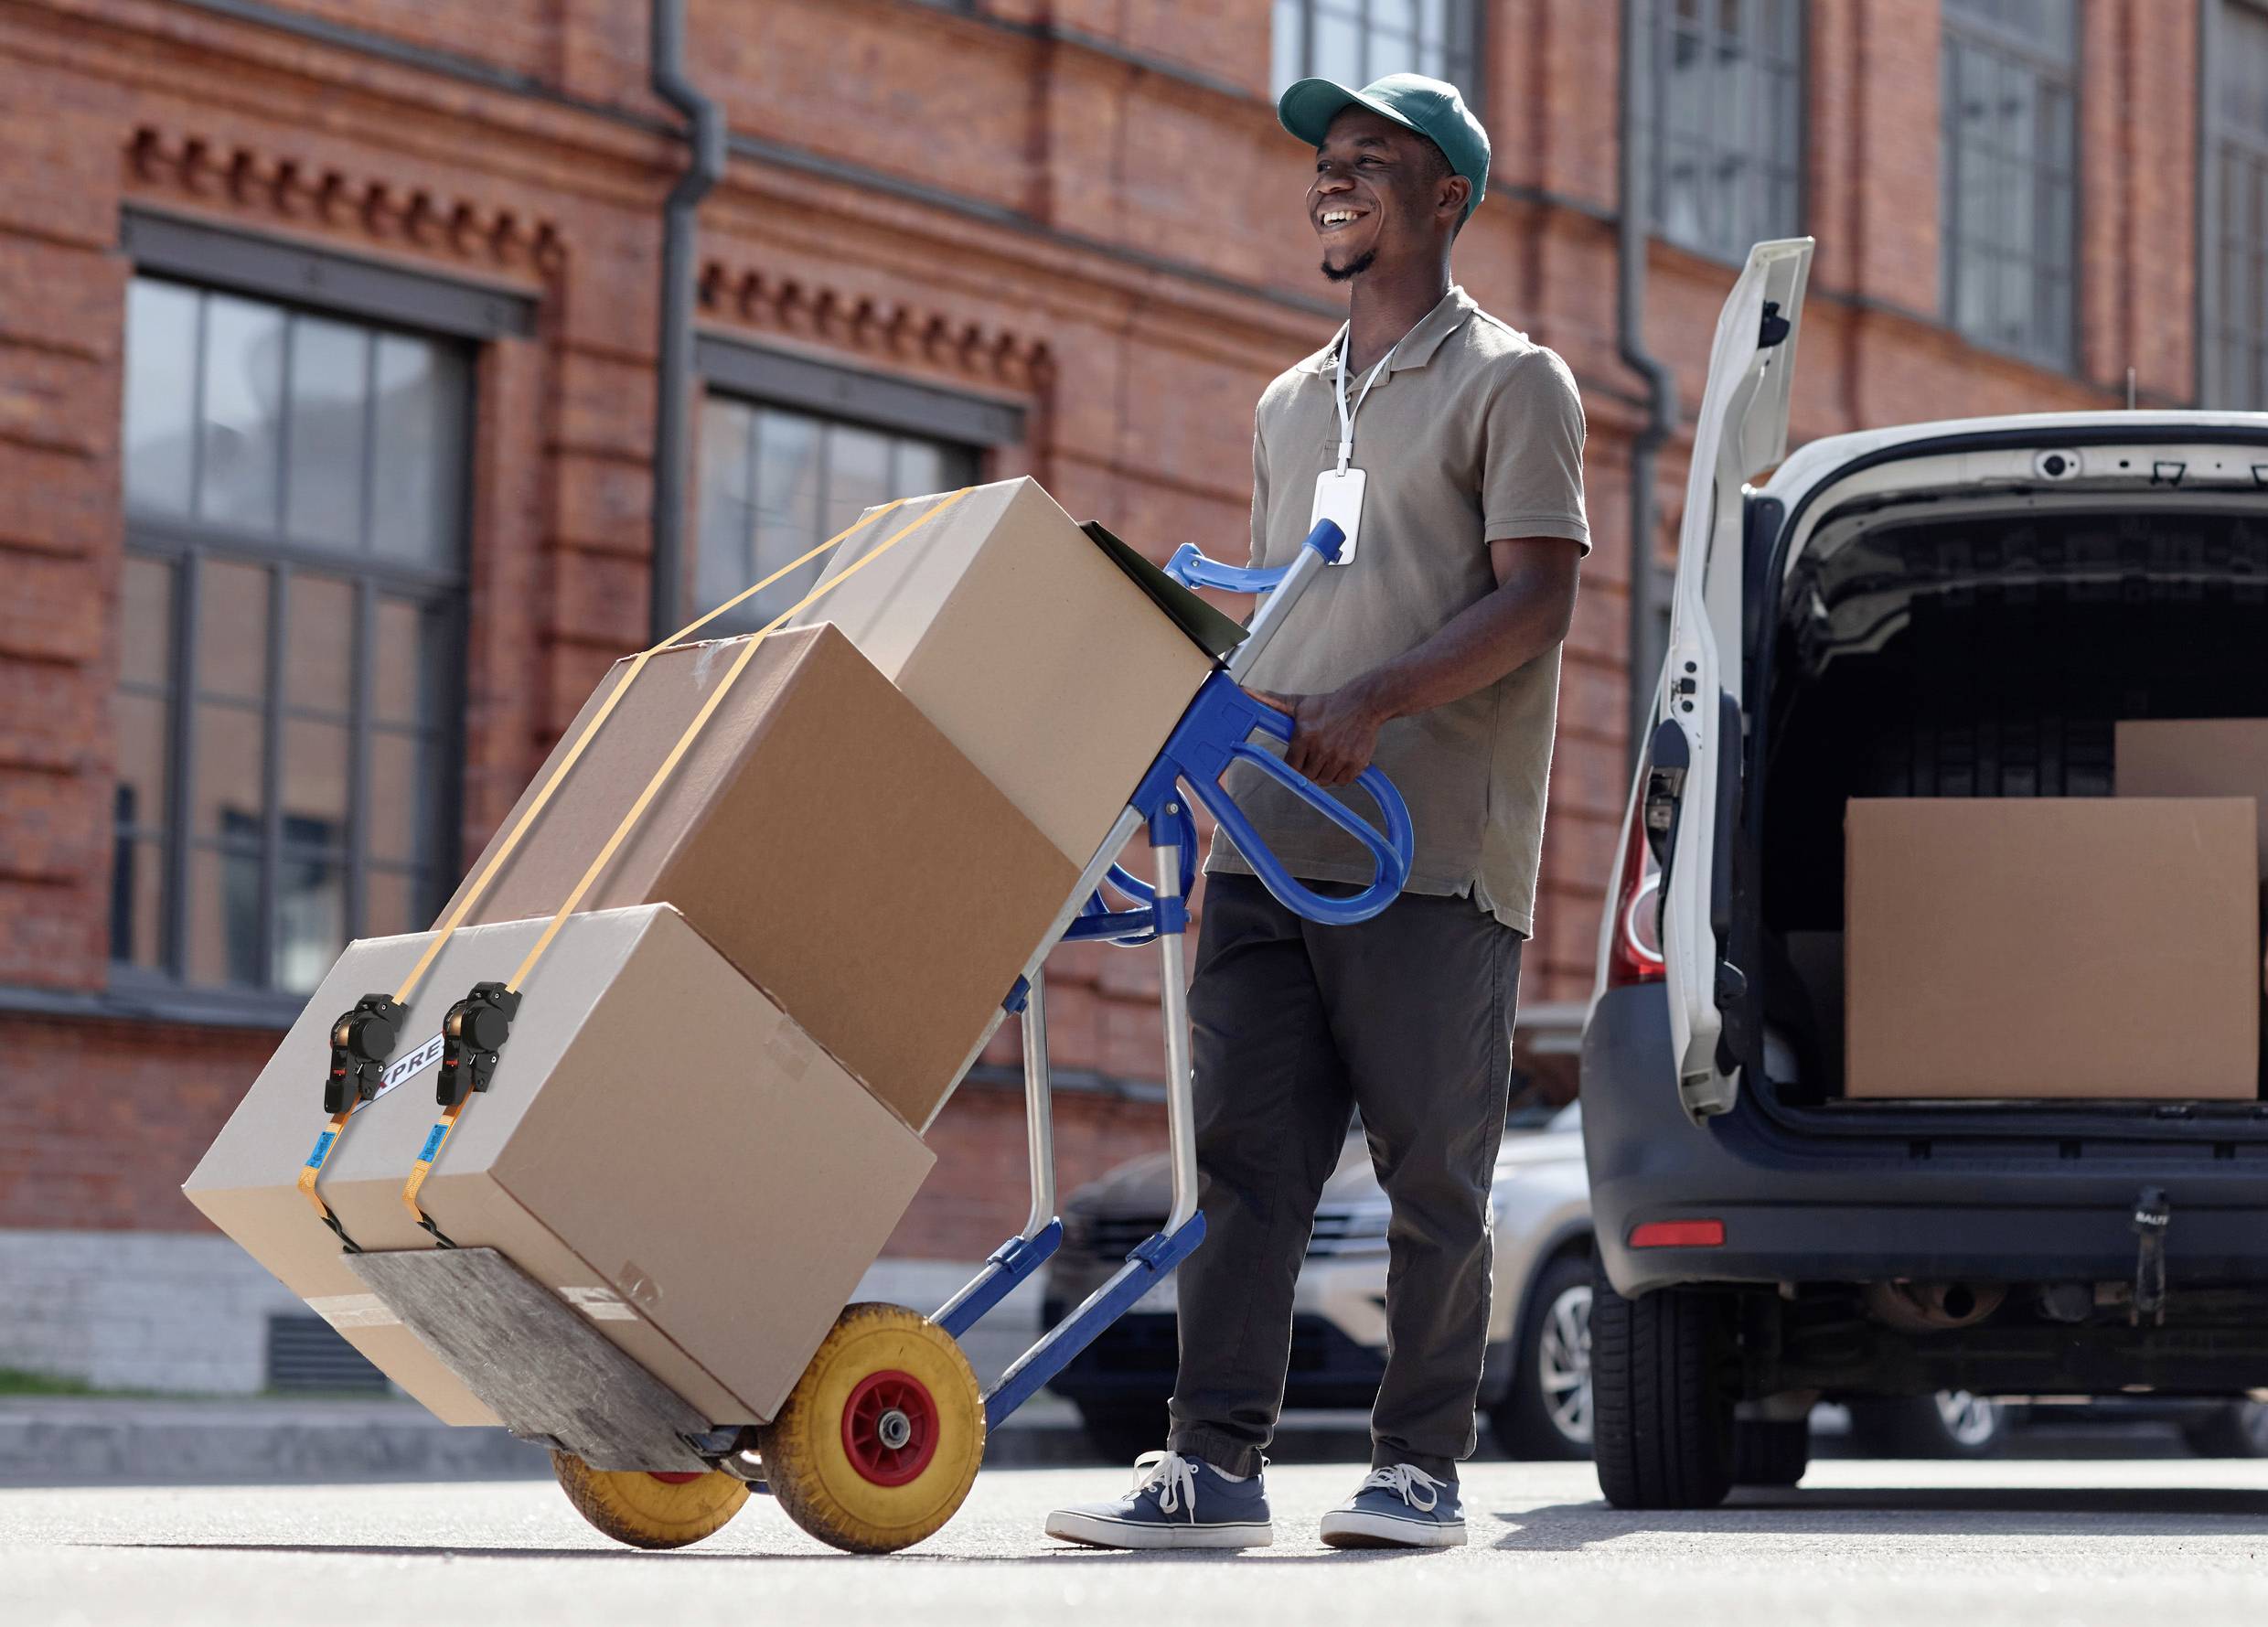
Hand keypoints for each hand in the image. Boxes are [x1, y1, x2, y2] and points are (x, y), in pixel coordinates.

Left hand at [1250, 684, 1383, 788]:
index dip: (1294, 764)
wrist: (1363, 703)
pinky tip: (1340, 762)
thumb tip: (1246, 692)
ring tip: (1327, 759)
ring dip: (1324, 774)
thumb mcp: (1299, 704)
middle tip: (1314, 759)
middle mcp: (1321, 749)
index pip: (1291, 766)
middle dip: (1308, 770)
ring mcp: (1339, 757)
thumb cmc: (1329, 705)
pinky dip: (1340, 776)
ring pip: (1324, 781)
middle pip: (1307, 776)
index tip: (1298, 760)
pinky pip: (1342, 782)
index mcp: (1304, 736)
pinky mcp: (1355, 763)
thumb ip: (1273, 703)